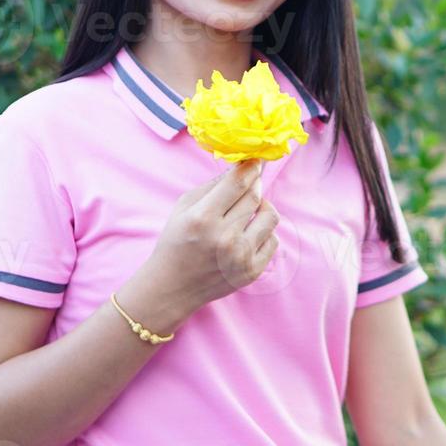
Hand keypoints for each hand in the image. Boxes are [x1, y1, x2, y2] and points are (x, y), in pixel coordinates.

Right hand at [143, 159, 280, 312]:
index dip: (251, 166)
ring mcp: (241, 257)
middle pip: (255, 196)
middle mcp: (225, 237)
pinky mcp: (252, 272)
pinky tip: (248, 234)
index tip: (257, 158)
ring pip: (270, 216)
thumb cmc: (176, 241)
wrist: (173, 287)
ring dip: (262, 207)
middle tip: (250, 182)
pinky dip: (263, 232)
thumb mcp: (184, 207)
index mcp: (203, 217)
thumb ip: (212, 186)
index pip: (238, 182)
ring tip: (247, 211)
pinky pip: (273, 240)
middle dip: (255, 184)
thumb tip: (242, 166)